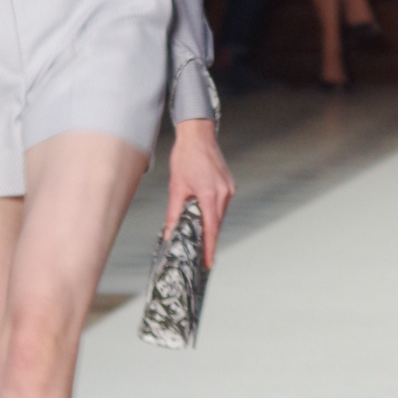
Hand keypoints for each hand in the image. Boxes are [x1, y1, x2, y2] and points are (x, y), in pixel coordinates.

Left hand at [166, 118, 235, 267]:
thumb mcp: (176, 187)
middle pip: (216, 223)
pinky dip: (212, 212)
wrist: (197, 135)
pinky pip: (221, 205)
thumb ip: (174, 213)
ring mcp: (228, 188)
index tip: (208, 262)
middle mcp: (224, 192)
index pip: (211, 228)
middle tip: (199, 253)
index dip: (209, 248)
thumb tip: (169, 232)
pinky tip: (202, 214)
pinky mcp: (228, 184)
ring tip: (198, 234)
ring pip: (219, 215)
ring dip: (209, 224)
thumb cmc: (186, 157)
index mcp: (210, 194)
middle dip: (208, 238)